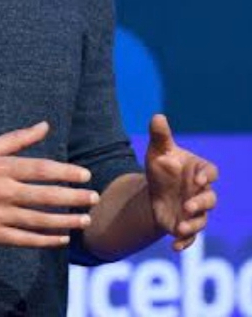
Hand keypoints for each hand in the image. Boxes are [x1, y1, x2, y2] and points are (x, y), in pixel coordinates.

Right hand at [0, 121, 99, 247]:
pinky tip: (62, 238)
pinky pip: (24, 240)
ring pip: (38, 221)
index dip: (65, 172)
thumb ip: (17, 138)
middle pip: (44, 196)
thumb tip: (45, 126)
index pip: (39, 169)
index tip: (85, 175)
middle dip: (73, 197)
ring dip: (65, 221)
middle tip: (94, 198)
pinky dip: (46, 240)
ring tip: (85, 220)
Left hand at [145, 114, 217, 251]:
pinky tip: (174, 247)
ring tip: (180, 227)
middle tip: (188, 206)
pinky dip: (184, 242)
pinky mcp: (186, 225)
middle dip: (201, 203)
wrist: (153, 188)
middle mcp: (201, 192)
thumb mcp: (157, 151)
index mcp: (198, 171)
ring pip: (202, 220)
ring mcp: (195, 210)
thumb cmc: (161, 166)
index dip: (207, 176)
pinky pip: (190, 237)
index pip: (210, 172)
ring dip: (193, 225)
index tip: (199, 179)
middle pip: (210, 199)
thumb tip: (157, 116)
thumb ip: (160, 136)